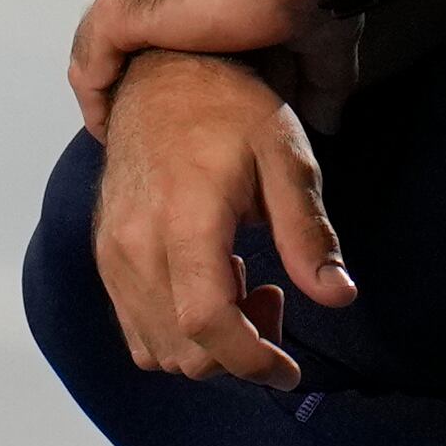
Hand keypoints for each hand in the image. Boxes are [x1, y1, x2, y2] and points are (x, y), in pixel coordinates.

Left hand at [66, 0, 324, 136]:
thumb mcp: (308, 34)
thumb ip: (311, 78)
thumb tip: (325, 118)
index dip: (157, 47)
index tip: (172, 86)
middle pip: (120, 21)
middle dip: (129, 68)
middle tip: (145, 112)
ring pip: (98, 45)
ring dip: (107, 89)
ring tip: (119, 129)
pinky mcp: (119, 8)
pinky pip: (88, 66)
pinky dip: (96, 101)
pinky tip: (108, 130)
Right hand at [88, 54, 356, 389]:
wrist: (160, 74)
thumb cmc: (228, 108)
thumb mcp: (285, 158)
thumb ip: (308, 233)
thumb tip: (339, 296)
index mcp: (185, 219)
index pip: (207, 323)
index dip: (252, 362)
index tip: (288, 371)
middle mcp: (136, 244)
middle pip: (184, 349)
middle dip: (238, 352)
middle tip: (273, 299)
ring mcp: (113, 253)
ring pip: (157, 349)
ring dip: (207, 346)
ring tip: (241, 287)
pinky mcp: (106, 255)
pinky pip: (135, 330)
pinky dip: (176, 332)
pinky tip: (206, 283)